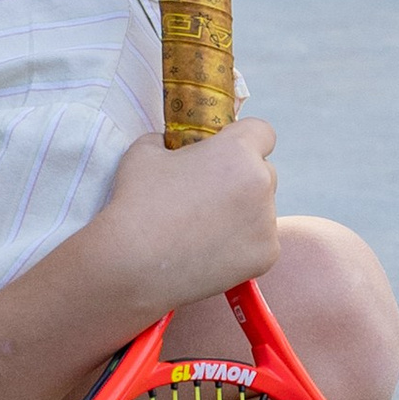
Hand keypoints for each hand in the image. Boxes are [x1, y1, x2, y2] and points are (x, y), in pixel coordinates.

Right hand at [96, 120, 280, 322]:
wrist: (132, 266)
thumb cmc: (136, 205)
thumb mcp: (144, 153)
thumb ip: (167, 141)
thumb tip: (169, 143)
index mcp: (237, 152)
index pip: (262, 132)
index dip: (244, 139)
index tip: (226, 152)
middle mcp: (261, 184)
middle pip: (264, 173)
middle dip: (242, 179)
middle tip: (208, 195)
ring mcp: (266, 223)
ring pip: (262, 210)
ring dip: (242, 214)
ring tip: (202, 230)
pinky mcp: (266, 256)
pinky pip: (260, 242)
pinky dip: (241, 246)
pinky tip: (209, 250)